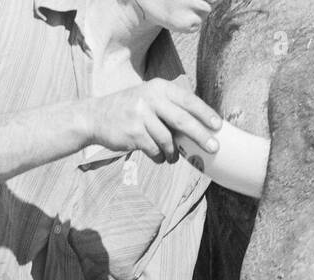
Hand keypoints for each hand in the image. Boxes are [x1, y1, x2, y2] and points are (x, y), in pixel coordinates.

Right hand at [84, 78, 221, 162]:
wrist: (95, 117)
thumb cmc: (130, 111)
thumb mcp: (149, 99)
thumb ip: (171, 108)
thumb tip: (203, 127)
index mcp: (158, 87)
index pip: (187, 100)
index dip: (205, 113)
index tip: (218, 125)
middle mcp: (149, 98)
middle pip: (182, 120)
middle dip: (200, 136)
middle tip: (213, 147)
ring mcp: (139, 114)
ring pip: (168, 140)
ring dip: (173, 153)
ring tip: (172, 157)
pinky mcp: (133, 132)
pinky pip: (155, 150)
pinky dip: (159, 157)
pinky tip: (157, 157)